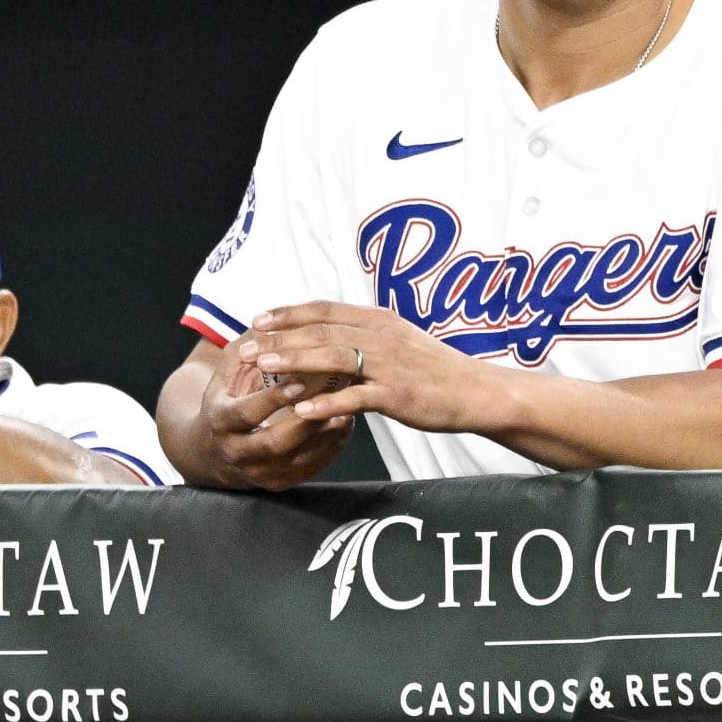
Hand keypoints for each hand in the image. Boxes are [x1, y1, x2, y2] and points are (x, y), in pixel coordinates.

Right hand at [188, 334, 354, 490]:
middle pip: (274, 443)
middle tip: (334, 398)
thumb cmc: (228, 397)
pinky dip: (329, 450)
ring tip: (347, 411)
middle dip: (305, 422)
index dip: (274, 399)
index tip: (301, 381)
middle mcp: (236, 451)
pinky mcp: (276, 483)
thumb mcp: (228, 371)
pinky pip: (307, 471)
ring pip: (295, 460)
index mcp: (220, 420)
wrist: (211, 448)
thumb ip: (247, 348)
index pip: (247, 413)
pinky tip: (344, 426)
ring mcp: (257, 472)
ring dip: (323, 437)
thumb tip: (269, 322)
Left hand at [246, 301, 488, 434]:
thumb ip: (368, 338)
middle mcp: (381, 337)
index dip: (288, 313)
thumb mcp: (401, 343)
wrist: (478, 391)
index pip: (325, 310)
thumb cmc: (437, 371)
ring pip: (332, 358)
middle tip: (244, 346)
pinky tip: (300, 411)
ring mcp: (389, 366)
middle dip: (279, 338)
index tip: (258, 319)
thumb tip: (335, 338)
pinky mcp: (397, 395)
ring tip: (262, 368)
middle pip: (321, 331)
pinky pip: (355, 398)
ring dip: (293, 361)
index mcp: (379, 322)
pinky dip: (325, 404)